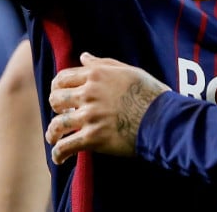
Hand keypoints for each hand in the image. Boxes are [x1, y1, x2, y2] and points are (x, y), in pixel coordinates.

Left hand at [45, 53, 168, 164]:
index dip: (57, 87)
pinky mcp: (93, 138)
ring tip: (54, 138)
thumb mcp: (128, 71)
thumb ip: (103, 64)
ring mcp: (90, 116)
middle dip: (56, 108)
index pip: (63, 78)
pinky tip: (59, 159)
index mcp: (97, 75)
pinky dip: (58, 154)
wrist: (164, 119)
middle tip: (63, 115)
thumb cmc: (150, 93)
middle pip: (56, 100)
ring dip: (52, 133)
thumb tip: (84, 57)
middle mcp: (89, 94)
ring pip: (57, 124)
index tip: (61, 96)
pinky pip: (65, 147)